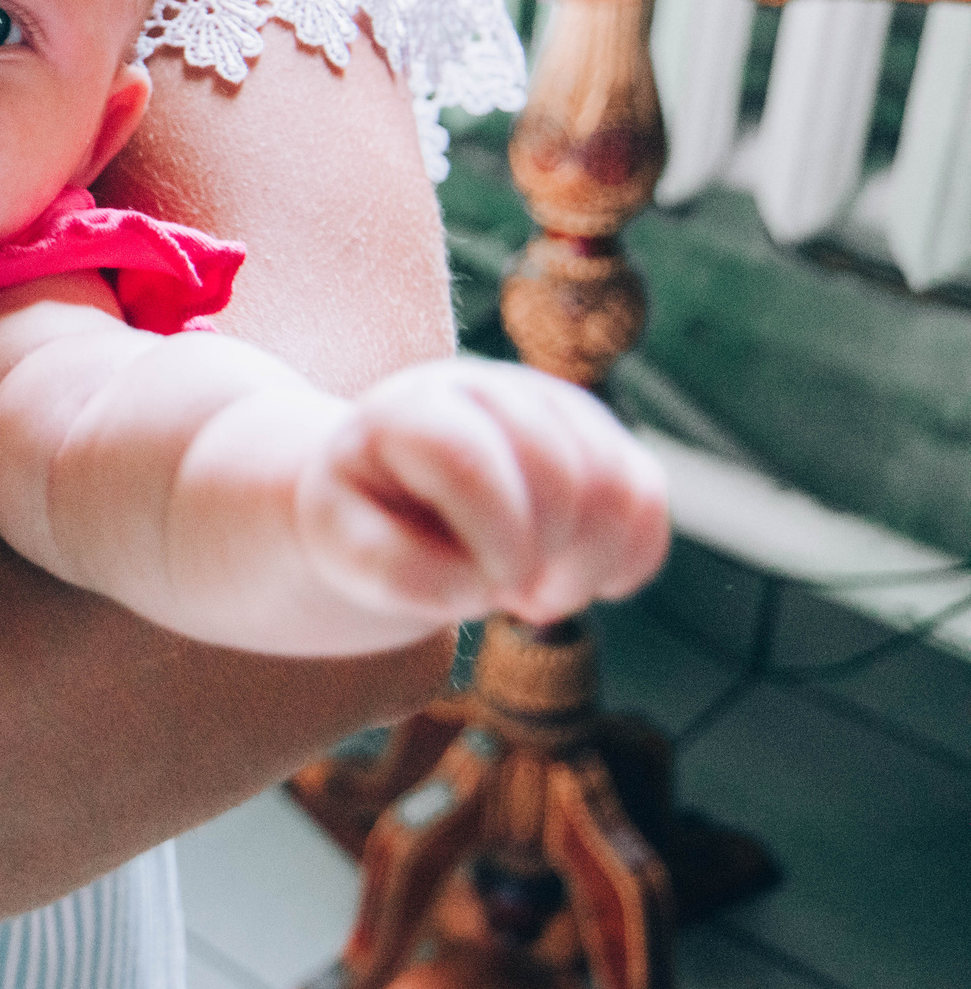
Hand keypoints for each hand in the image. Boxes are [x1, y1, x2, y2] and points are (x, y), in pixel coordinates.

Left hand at [295, 358, 667, 629]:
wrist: (388, 496)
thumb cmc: (362, 521)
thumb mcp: (340, 546)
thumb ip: (390, 567)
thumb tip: (477, 583)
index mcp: (411, 410)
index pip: (473, 460)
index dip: (496, 540)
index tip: (481, 590)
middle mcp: (487, 390)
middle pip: (562, 473)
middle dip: (545, 560)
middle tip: (507, 599)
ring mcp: (550, 406)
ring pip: (618, 486)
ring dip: (587, 566)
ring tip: (533, 592)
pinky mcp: (597, 438)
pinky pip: (647, 499)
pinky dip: (627, 559)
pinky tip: (573, 579)